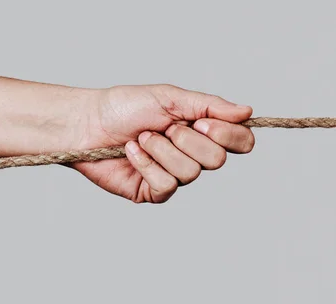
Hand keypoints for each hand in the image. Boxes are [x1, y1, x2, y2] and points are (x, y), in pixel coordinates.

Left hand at [68, 84, 254, 203]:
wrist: (87, 123)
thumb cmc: (127, 106)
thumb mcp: (172, 98)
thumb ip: (211, 105)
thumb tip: (248, 111)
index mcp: (204, 131)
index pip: (241, 141)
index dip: (228, 135)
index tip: (201, 121)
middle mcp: (195, 155)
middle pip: (218, 159)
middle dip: (187, 139)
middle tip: (165, 128)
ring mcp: (176, 175)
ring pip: (191, 172)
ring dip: (162, 150)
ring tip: (142, 138)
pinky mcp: (155, 192)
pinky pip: (166, 185)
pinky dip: (146, 164)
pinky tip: (132, 153)